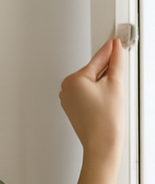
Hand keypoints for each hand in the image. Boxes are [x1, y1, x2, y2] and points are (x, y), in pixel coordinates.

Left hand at [60, 38, 125, 183]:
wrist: (102, 143)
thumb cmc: (106, 120)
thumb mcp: (116, 84)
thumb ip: (116, 62)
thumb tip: (115, 48)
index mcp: (74, 79)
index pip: (97, 59)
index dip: (110, 50)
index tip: (116, 39)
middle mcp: (66, 87)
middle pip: (94, 71)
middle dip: (108, 74)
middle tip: (118, 87)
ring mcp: (67, 97)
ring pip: (91, 83)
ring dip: (103, 85)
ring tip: (111, 101)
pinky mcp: (72, 106)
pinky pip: (87, 93)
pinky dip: (97, 94)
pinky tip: (105, 105)